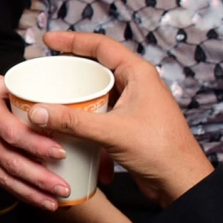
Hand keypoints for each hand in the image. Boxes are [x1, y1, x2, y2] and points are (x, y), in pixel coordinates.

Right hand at [0, 69, 70, 209]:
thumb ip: (15, 87)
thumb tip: (44, 92)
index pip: (13, 133)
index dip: (37, 145)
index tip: (60, 152)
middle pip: (13, 162)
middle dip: (40, 179)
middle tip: (64, 189)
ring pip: (6, 176)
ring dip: (32, 193)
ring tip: (55, 203)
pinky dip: (19, 191)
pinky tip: (37, 199)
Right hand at [30, 31, 212, 208]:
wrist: (182, 182)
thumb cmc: (162, 151)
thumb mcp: (112, 132)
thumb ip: (74, 121)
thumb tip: (40, 111)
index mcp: (138, 74)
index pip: (101, 46)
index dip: (72, 40)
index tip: (49, 40)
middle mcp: (137, 85)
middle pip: (97, 69)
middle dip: (71, 73)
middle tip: (47, 75)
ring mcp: (134, 105)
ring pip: (98, 93)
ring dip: (77, 100)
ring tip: (53, 104)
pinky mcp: (129, 125)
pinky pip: (101, 114)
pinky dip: (86, 121)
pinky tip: (71, 133)